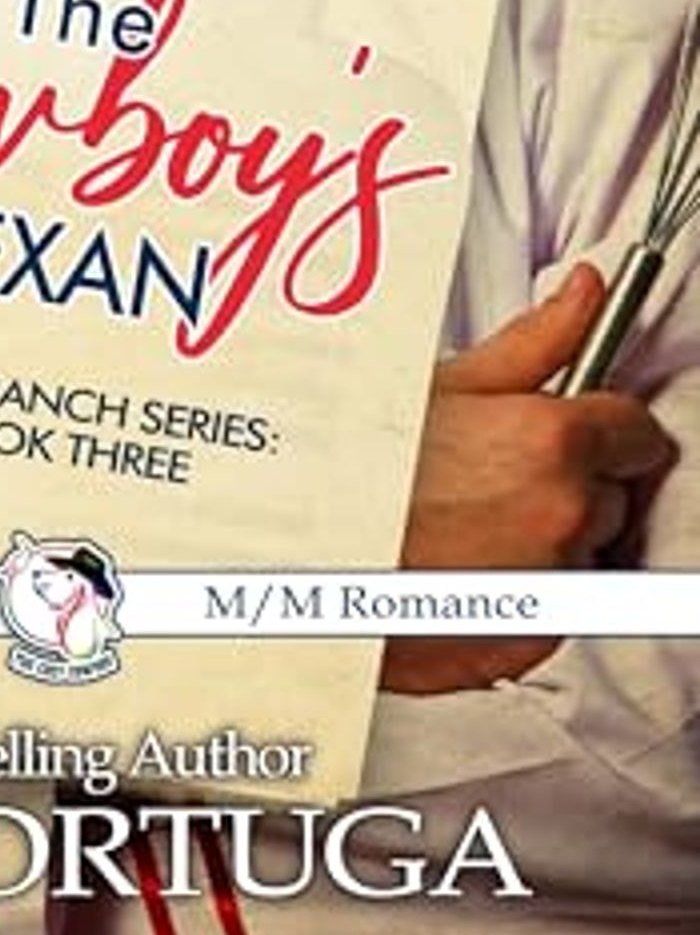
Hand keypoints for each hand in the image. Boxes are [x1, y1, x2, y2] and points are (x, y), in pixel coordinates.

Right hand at [383, 262, 676, 694]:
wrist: (299, 558)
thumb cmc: (355, 466)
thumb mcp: (444, 384)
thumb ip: (537, 341)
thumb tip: (585, 293)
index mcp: (552, 443)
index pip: (636, 432)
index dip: (604, 424)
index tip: (575, 426)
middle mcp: (562, 516)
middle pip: (610, 494)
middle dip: (566, 482)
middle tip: (489, 472)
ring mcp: (547, 586)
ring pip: (579, 553)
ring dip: (541, 537)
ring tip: (461, 520)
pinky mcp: (526, 641)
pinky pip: (549, 606)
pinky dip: (517, 589)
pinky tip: (458, 565)